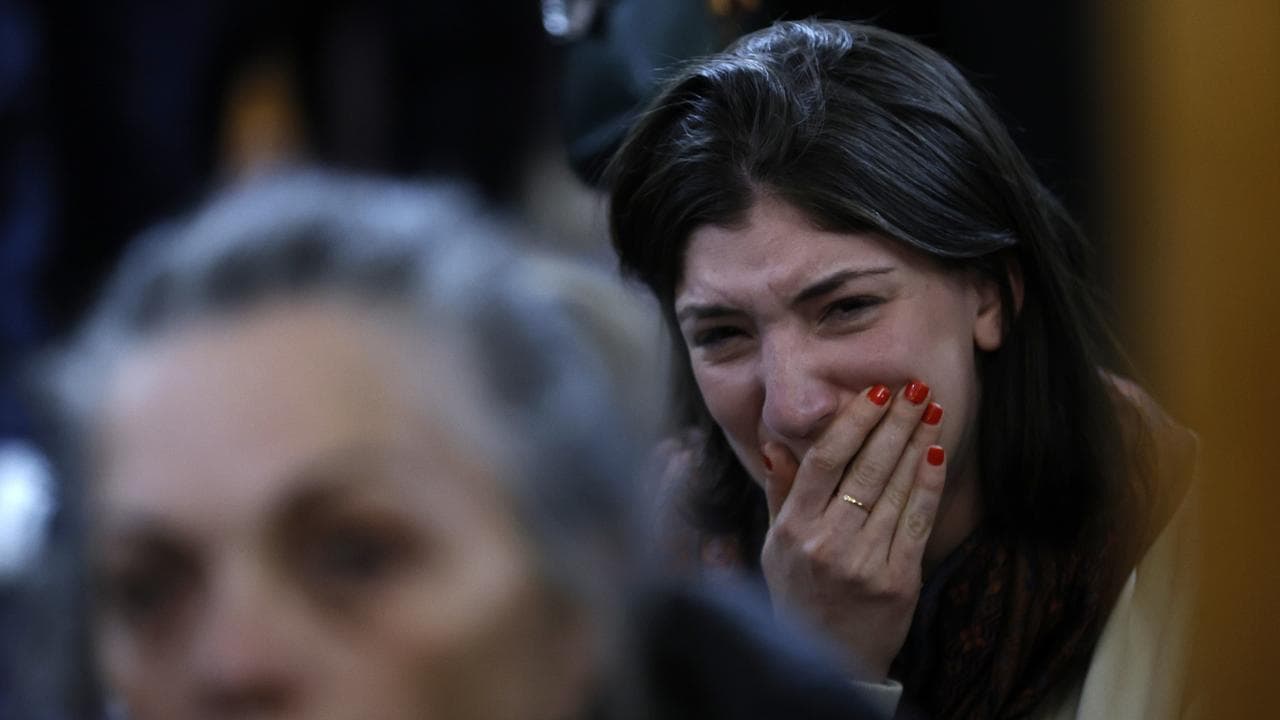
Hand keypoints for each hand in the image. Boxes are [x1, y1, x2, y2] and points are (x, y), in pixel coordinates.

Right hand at [759, 382, 946, 681]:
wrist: (829, 660)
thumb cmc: (799, 594)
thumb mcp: (775, 545)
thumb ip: (780, 493)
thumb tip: (774, 442)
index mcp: (793, 529)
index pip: (824, 461)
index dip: (852, 423)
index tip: (875, 392)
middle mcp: (826, 543)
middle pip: (865, 469)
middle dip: (893, 423)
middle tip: (916, 388)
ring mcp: (864, 563)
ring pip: (894, 490)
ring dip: (916, 444)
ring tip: (932, 410)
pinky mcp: (898, 581)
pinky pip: (916, 522)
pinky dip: (927, 485)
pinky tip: (936, 454)